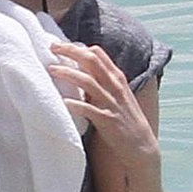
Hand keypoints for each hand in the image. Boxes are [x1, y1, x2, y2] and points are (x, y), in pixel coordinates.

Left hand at [47, 41, 159, 171]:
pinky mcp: (107, 120)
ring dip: (68, 74)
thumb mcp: (116, 96)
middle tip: (52, 47)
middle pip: (91, 61)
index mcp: (116, 78)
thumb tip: (79, 73)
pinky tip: (63, 102)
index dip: (78, 47)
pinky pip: (89, 110)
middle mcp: (114, 87)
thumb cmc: (124, 120)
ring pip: (88, 82)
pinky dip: (76, 105)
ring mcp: (111, 103)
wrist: (140, 146)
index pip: (98, 54)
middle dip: (71, 51)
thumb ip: (100, 83)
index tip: (60, 45)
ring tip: (51, 70)